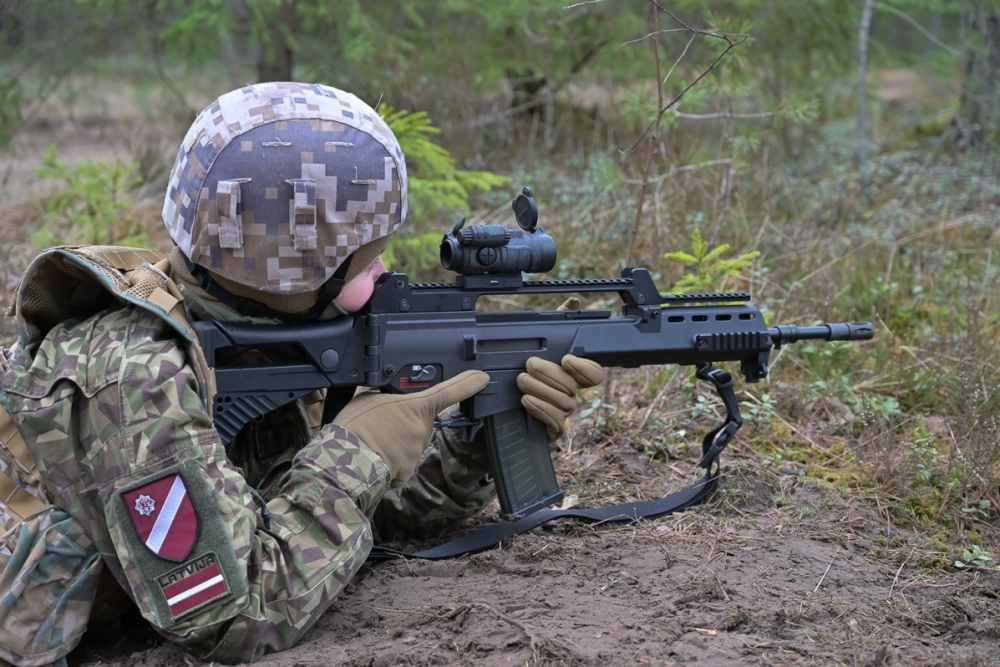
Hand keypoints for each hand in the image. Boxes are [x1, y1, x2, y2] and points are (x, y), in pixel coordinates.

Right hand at [334, 371, 488, 486]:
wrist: (347, 461)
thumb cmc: (357, 425)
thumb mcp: (367, 397)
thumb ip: (383, 394)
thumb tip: (380, 390)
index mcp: (417, 407)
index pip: (449, 391)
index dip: (468, 384)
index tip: (483, 378)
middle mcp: (423, 429)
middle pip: (419, 422)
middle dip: (404, 423)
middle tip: (379, 424)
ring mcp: (417, 452)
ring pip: (409, 443)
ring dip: (395, 442)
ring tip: (372, 441)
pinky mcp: (408, 472)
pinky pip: (401, 463)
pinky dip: (390, 461)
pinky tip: (375, 457)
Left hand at [517, 355, 604, 441]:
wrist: (506, 417)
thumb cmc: (516, 388)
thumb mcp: (526, 370)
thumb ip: (539, 361)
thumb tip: (539, 355)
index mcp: (569, 377)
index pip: (593, 374)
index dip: (586, 368)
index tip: (566, 360)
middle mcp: (570, 395)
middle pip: (572, 385)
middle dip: (549, 372)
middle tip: (530, 365)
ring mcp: (565, 413)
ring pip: (563, 401)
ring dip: (541, 389)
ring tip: (523, 380)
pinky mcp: (556, 429)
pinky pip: (556, 419)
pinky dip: (540, 407)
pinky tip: (527, 399)